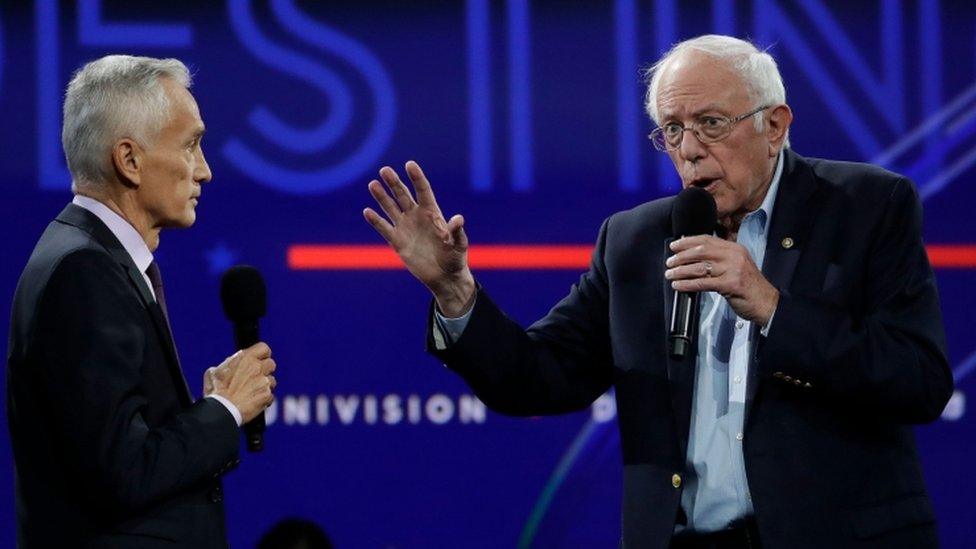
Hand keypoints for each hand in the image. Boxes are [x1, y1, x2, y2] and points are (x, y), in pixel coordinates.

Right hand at [204, 342, 276, 423]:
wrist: (222, 410)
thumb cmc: (216, 392)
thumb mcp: (213, 372)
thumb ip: (226, 365)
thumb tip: (230, 364)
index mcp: (245, 358)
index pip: (263, 348)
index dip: (262, 354)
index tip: (260, 360)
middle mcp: (257, 367)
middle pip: (271, 364)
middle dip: (265, 370)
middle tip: (255, 378)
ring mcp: (264, 381)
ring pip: (272, 381)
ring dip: (265, 386)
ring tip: (252, 393)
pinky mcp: (267, 395)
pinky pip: (270, 396)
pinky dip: (264, 399)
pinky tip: (254, 403)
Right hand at [363, 161, 475, 316]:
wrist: (444, 277)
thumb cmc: (455, 258)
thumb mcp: (459, 244)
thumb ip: (456, 231)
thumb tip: (458, 218)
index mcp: (433, 213)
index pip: (423, 190)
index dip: (416, 177)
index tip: (409, 164)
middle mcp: (417, 216)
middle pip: (403, 195)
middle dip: (394, 183)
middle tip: (384, 170)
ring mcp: (406, 228)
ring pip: (391, 208)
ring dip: (382, 197)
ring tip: (372, 184)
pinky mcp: (398, 241)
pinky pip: (384, 228)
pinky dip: (376, 221)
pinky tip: (367, 211)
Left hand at [665, 235, 778, 324]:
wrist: (767, 303)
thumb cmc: (748, 287)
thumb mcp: (736, 266)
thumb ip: (719, 259)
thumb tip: (692, 257)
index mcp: (735, 248)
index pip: (707, 239)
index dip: (688, 242)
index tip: (674, 246)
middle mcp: (734, 256)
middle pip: (701, 251)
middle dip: (681, 256)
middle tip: (669, 262)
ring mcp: (733, 269)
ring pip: (700, 267)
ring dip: (681, 271)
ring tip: (670, 274)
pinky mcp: (730, 284)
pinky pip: (703, 283)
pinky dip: (687, 284)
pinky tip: (678, 286)